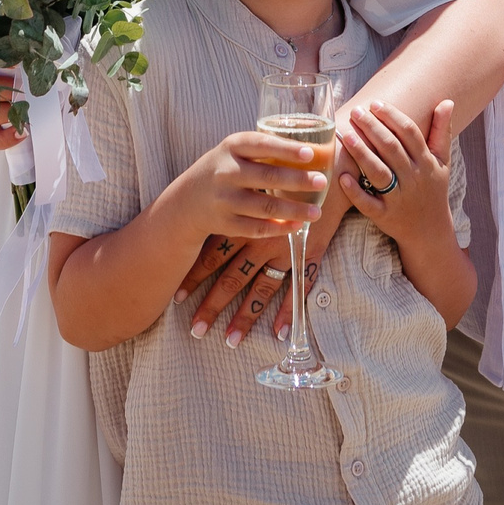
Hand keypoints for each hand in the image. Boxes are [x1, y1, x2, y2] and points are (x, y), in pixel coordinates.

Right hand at [167, 130, 329, 253]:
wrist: (186, 201)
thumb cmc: (223, 169)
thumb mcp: (234, 151)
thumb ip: (263, 149)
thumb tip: (312, 152)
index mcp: (231, 147)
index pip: (261, 144)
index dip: (286, 149)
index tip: (311, 153)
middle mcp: (225, 172)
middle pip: (268, 176)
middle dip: (298, 180)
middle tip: (322, 182)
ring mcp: (224, 200)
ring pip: (265, 206)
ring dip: (294, 209)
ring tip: (317, 212)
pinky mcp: (225, 223)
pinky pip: (257, 228)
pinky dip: (279, 228)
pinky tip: (297, 226)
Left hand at [179, 176, 345, 346]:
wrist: (326, 163)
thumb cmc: (288, 166)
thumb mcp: (257, 181)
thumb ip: (238, 198)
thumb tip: (215, 209)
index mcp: (244, 221)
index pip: (213, 254)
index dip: (195, 276)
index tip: (177, 296)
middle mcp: (261, 239)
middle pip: (232, 278)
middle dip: (212, 305)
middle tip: (196, 329)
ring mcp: (286, 249)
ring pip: (261, 290)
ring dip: (245, 317)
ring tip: (231, 341)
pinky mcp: (309, 253)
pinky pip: (297, 288)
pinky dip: (288, 310)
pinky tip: (278, 333)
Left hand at [339, 100, 457, 246]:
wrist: (430, 231)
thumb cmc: (433, 190)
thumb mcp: (442, 162)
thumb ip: (442, 132)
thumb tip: (447, 101)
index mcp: (426, 163)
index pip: (410, 134)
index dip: (393, 117)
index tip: (376, 103)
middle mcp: (413, 179)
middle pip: (392, 149)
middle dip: (372, 128)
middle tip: (356, 111)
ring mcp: (399, 199)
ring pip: (379, 173)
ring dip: (361, 153)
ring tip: (345, 135)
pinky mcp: (385, 217)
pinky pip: (368, 204)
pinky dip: (355, 192)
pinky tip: (342, 177)